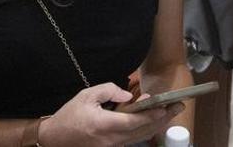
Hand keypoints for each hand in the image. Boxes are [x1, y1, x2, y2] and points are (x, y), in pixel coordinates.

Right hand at [40, 84, 183, 146]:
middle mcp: (112, 139)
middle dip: (163, 119)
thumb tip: (127, 96)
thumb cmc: (68, 117)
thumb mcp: (86, 96)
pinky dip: (146, 131)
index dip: (153, 114)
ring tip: (171, 113)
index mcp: (105, 125)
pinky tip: (153, 122)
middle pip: (143, 131)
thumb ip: (109, 90)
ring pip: (141, 137)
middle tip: (178, 107)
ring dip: (157, 125)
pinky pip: (133, 140)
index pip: (135, 121)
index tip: (166, 106)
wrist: (54, 140)